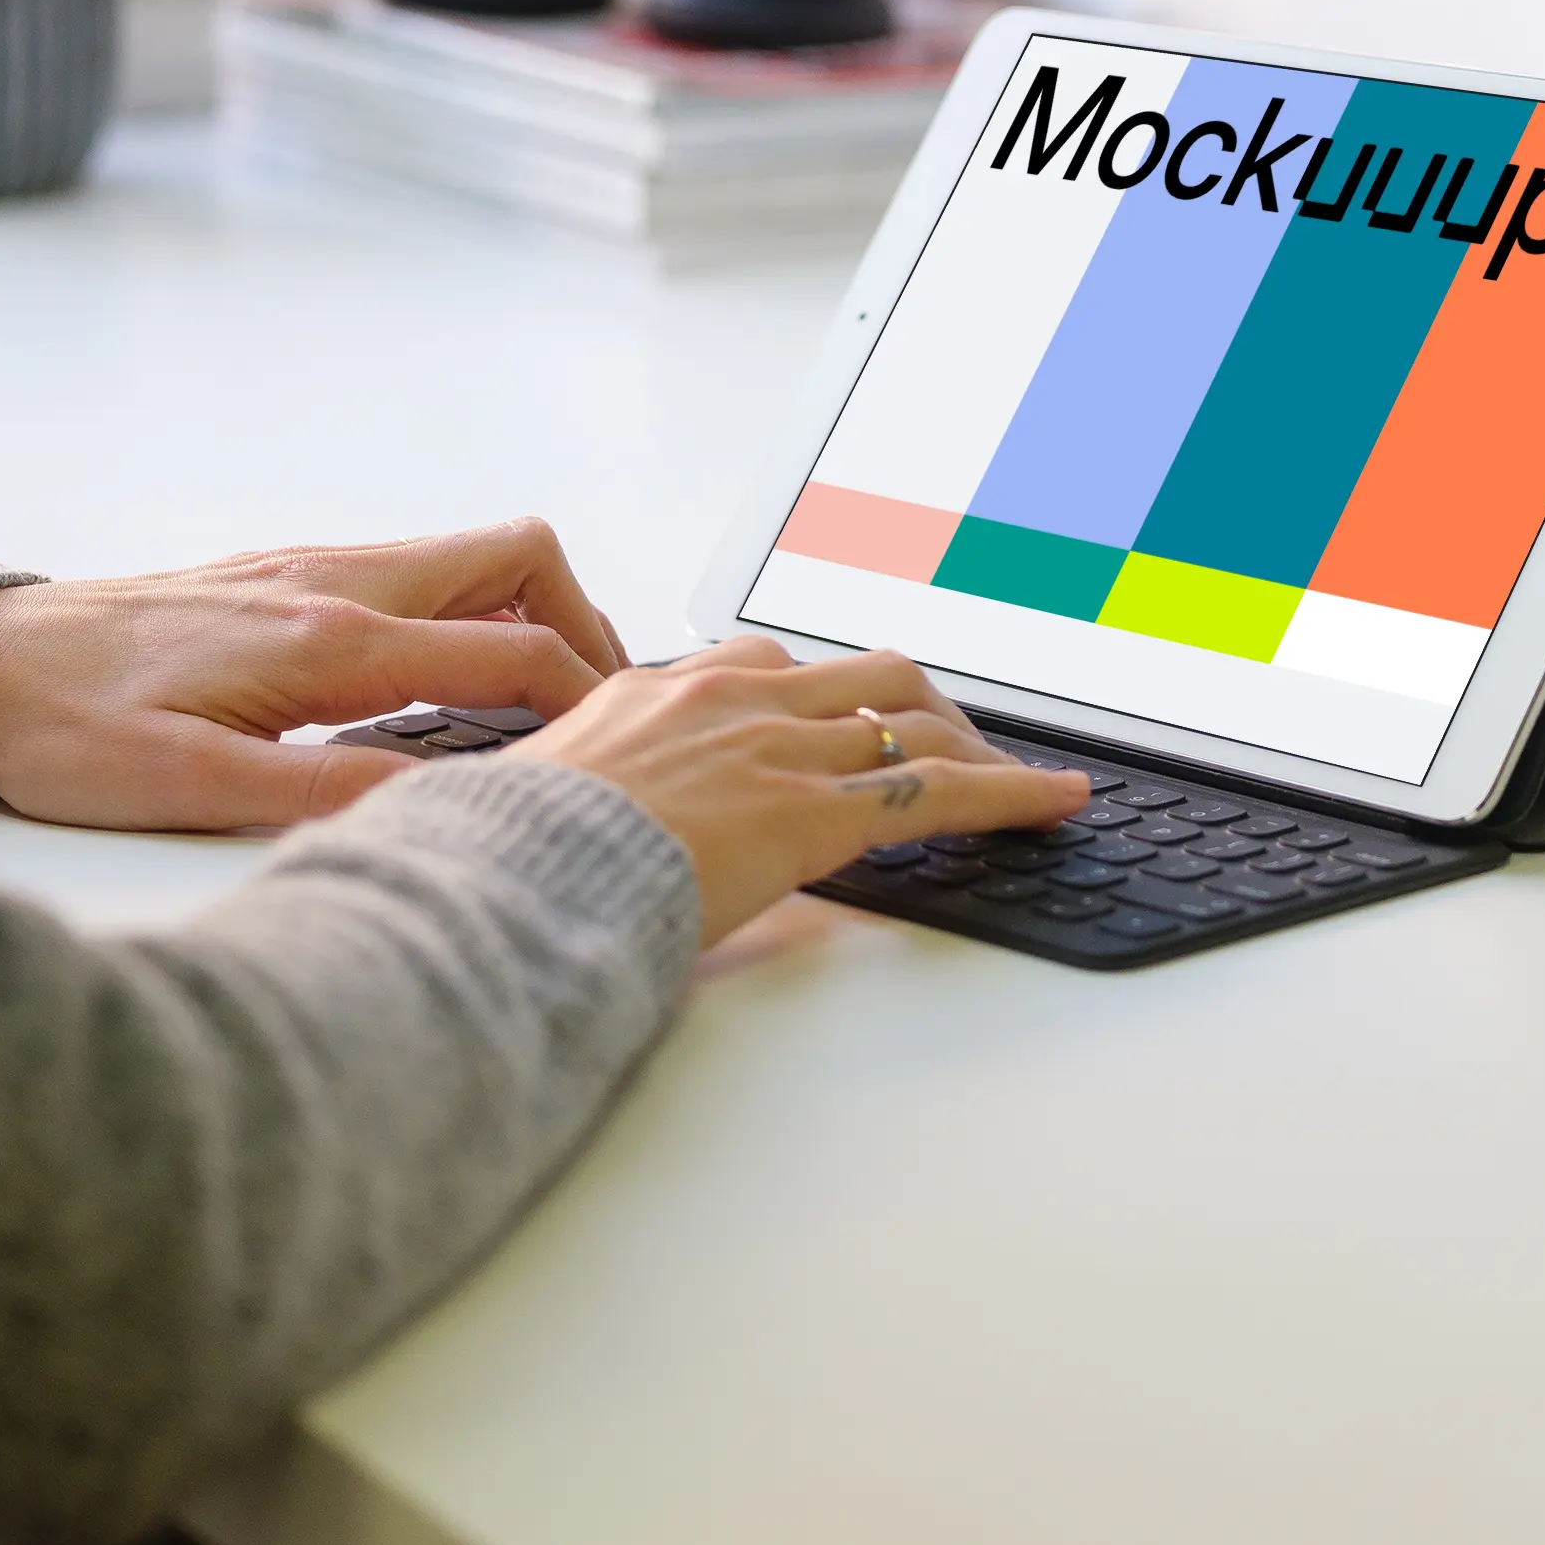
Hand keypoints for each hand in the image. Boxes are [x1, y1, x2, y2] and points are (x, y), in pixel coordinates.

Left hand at [0, 521, 629, 831]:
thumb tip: (443, 805)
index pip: (514, 648)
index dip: (591, 699)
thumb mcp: (185, 789)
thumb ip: (323, 795)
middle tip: (591, 713)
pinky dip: (462, 623)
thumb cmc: (61, 727)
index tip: (623, 750)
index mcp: (329, 639)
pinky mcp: (284, 578)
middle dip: (583, 627)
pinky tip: (432, 701)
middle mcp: (334, 584)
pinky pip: (415, 580)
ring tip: (529, 715)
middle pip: (520, 558)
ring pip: (469, 562)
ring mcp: (312, 570)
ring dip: (524, 621)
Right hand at [516, 637, 1087, 940]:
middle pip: (856, 674)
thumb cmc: (498, 857)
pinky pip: (941, 790)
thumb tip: (486, 825)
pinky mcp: (816, 809)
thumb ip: (539, 801)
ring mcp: (778, 746)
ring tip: (1010, 775)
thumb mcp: (512, 805)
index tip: (837, 715)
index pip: (760, 666)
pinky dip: (1014, 791)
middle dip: (913, 705)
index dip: (815, 694)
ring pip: (909, 717)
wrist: (508, 878)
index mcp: (652, 690)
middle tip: (945, 740)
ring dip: (968, 743)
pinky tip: (1059, 802)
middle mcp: (728, 697)